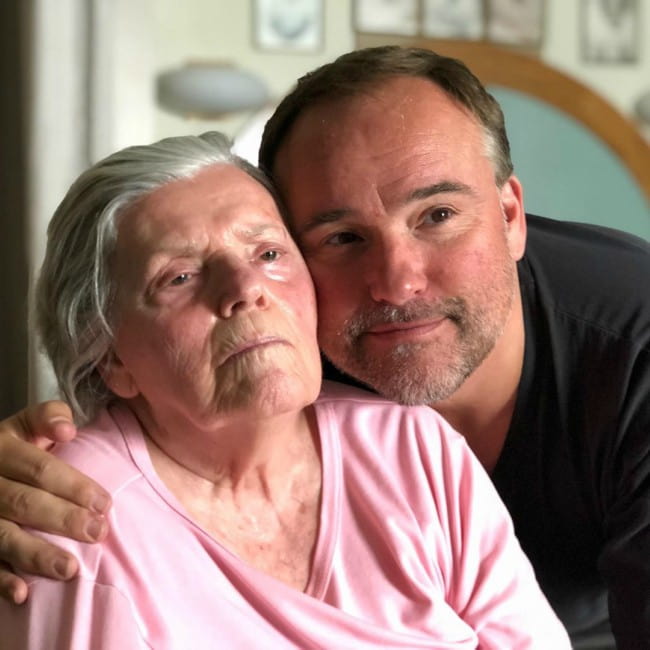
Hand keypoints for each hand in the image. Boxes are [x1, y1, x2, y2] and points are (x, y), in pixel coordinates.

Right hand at [0, 401, 110, 603]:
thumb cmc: (11, 448)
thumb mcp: (23, 425)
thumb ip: (47, 418)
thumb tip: (68, 429)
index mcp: (1, 448)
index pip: (39, 468)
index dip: (73, 485)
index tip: (105, 503)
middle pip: (24, 503)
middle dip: (63, 520)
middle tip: (97, 533)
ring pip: (2, 536)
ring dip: (36, 555)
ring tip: (70, 569)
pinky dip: (0, 580)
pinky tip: (22, 594)